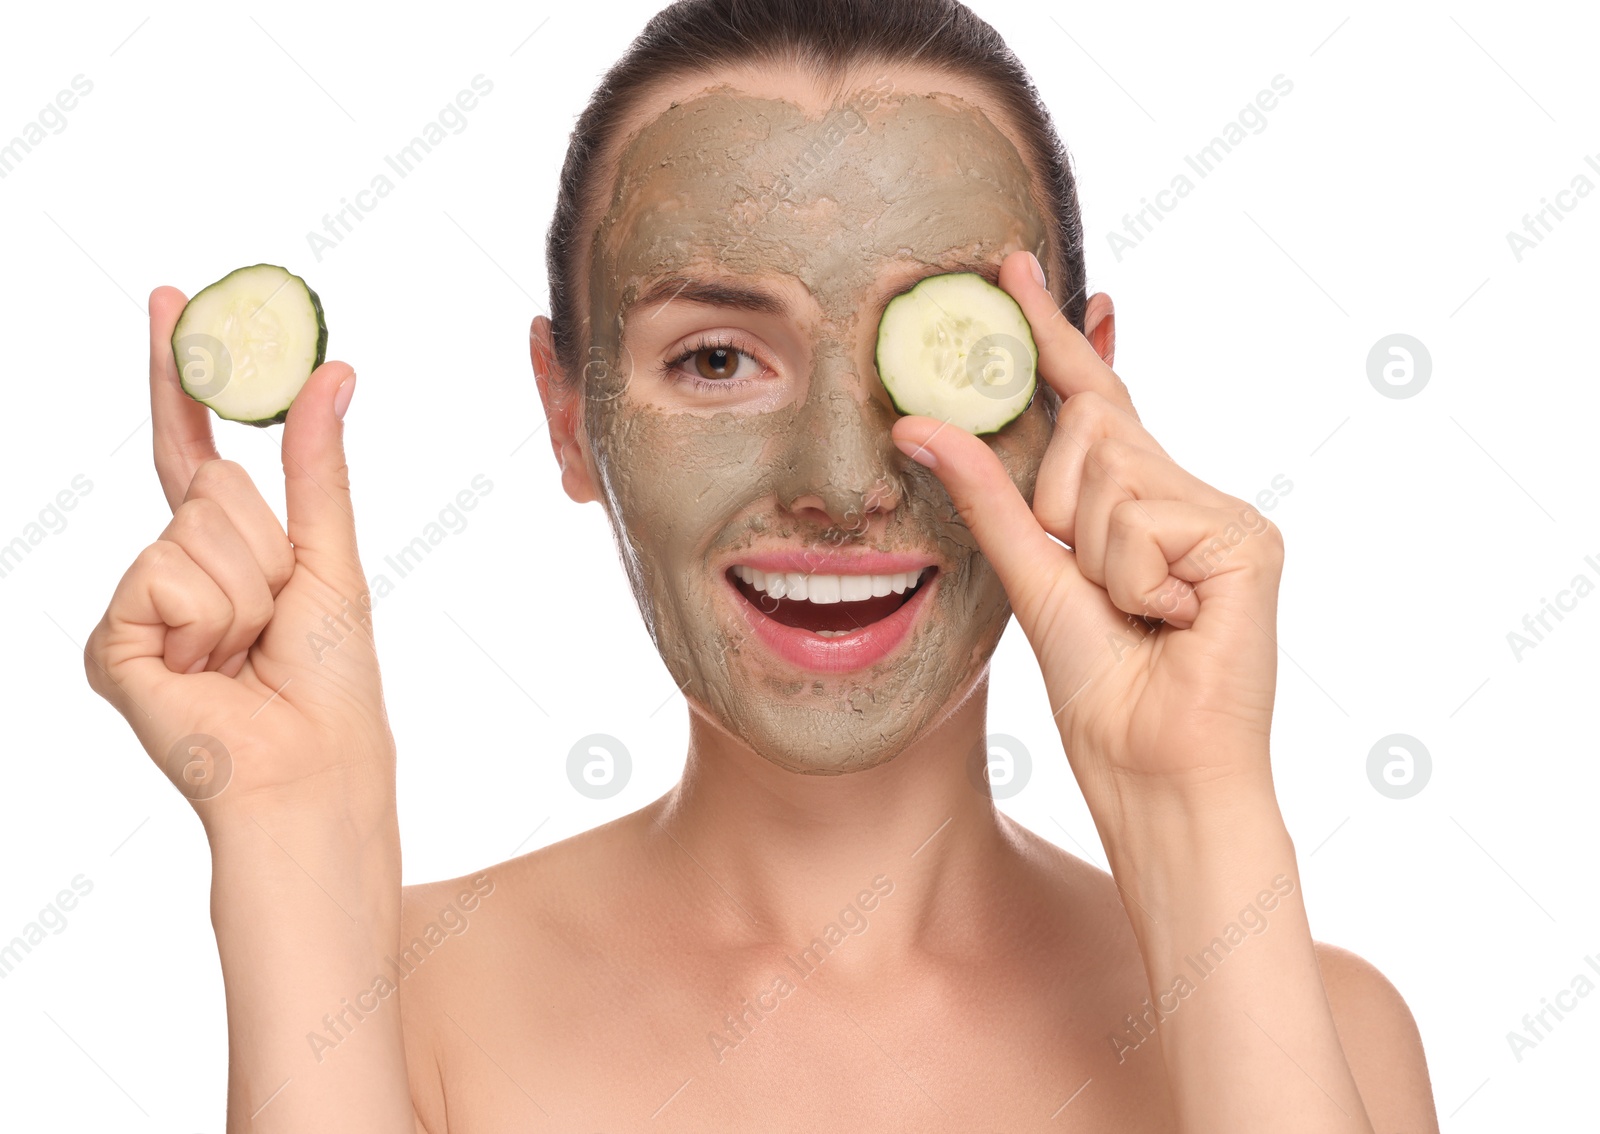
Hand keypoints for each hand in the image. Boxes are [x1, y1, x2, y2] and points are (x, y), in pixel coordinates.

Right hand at [85, 287, 393, 831]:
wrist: (312, 766)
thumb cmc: (331, 679)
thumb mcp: (331, 556)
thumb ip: (316, 464)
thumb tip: (331, 369)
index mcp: (226, 545)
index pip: (192, 443)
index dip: (179, 375)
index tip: (169, 297)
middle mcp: (173, 565)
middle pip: (211, 485)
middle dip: (265, 546)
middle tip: (278, 617)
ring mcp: (139, 603)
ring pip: (191, 528)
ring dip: (246, 590)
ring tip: (250, 650)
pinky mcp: (113, 643)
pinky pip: (158, 578)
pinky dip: (206, 622)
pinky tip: (208, 672)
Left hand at [890, 251, 1282, 820]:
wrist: (1156, 772)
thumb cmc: (1101, 688)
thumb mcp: (1029, 576)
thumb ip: (985, 494)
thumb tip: (915, 421)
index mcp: (1137, 502)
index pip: (1094, 402)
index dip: (1056, 338)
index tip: (1016, 267)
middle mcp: (1186, 494)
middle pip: (1091, 430)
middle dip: (1060, 505)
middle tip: (1099, 587)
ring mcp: (1223, 513)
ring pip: (1109, 473)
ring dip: (1095, 556)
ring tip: (1137, 616)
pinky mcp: (1248, 539)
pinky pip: (1142, 519)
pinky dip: (1132, 579)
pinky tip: (1171, 621)